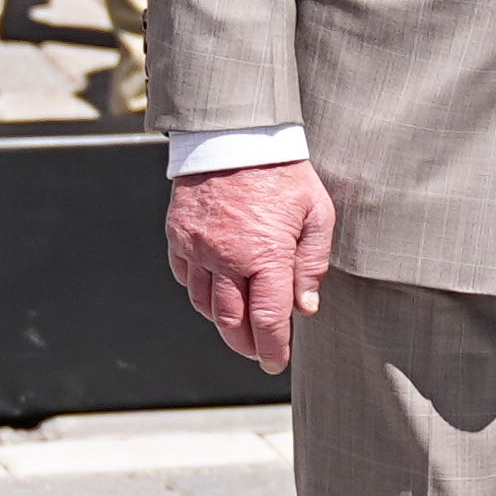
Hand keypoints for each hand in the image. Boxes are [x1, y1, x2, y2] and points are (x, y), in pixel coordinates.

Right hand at [167, 157, 337, 373]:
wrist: (235, 133)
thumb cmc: (283, 171)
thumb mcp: (317, 213)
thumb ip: (313, 263)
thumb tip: (306, 307)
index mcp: (265, 255)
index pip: (268, 320)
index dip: (274, 348)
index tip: (278, 363)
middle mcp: (226, 258)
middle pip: (232, 322)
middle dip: (247, 345)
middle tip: (260, 352)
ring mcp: (198, 248)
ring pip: (205, 304)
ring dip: (223, 323)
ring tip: (240, 327)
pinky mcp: (178, 235)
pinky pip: (184, 276)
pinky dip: (200, 292)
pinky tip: (215, 292)